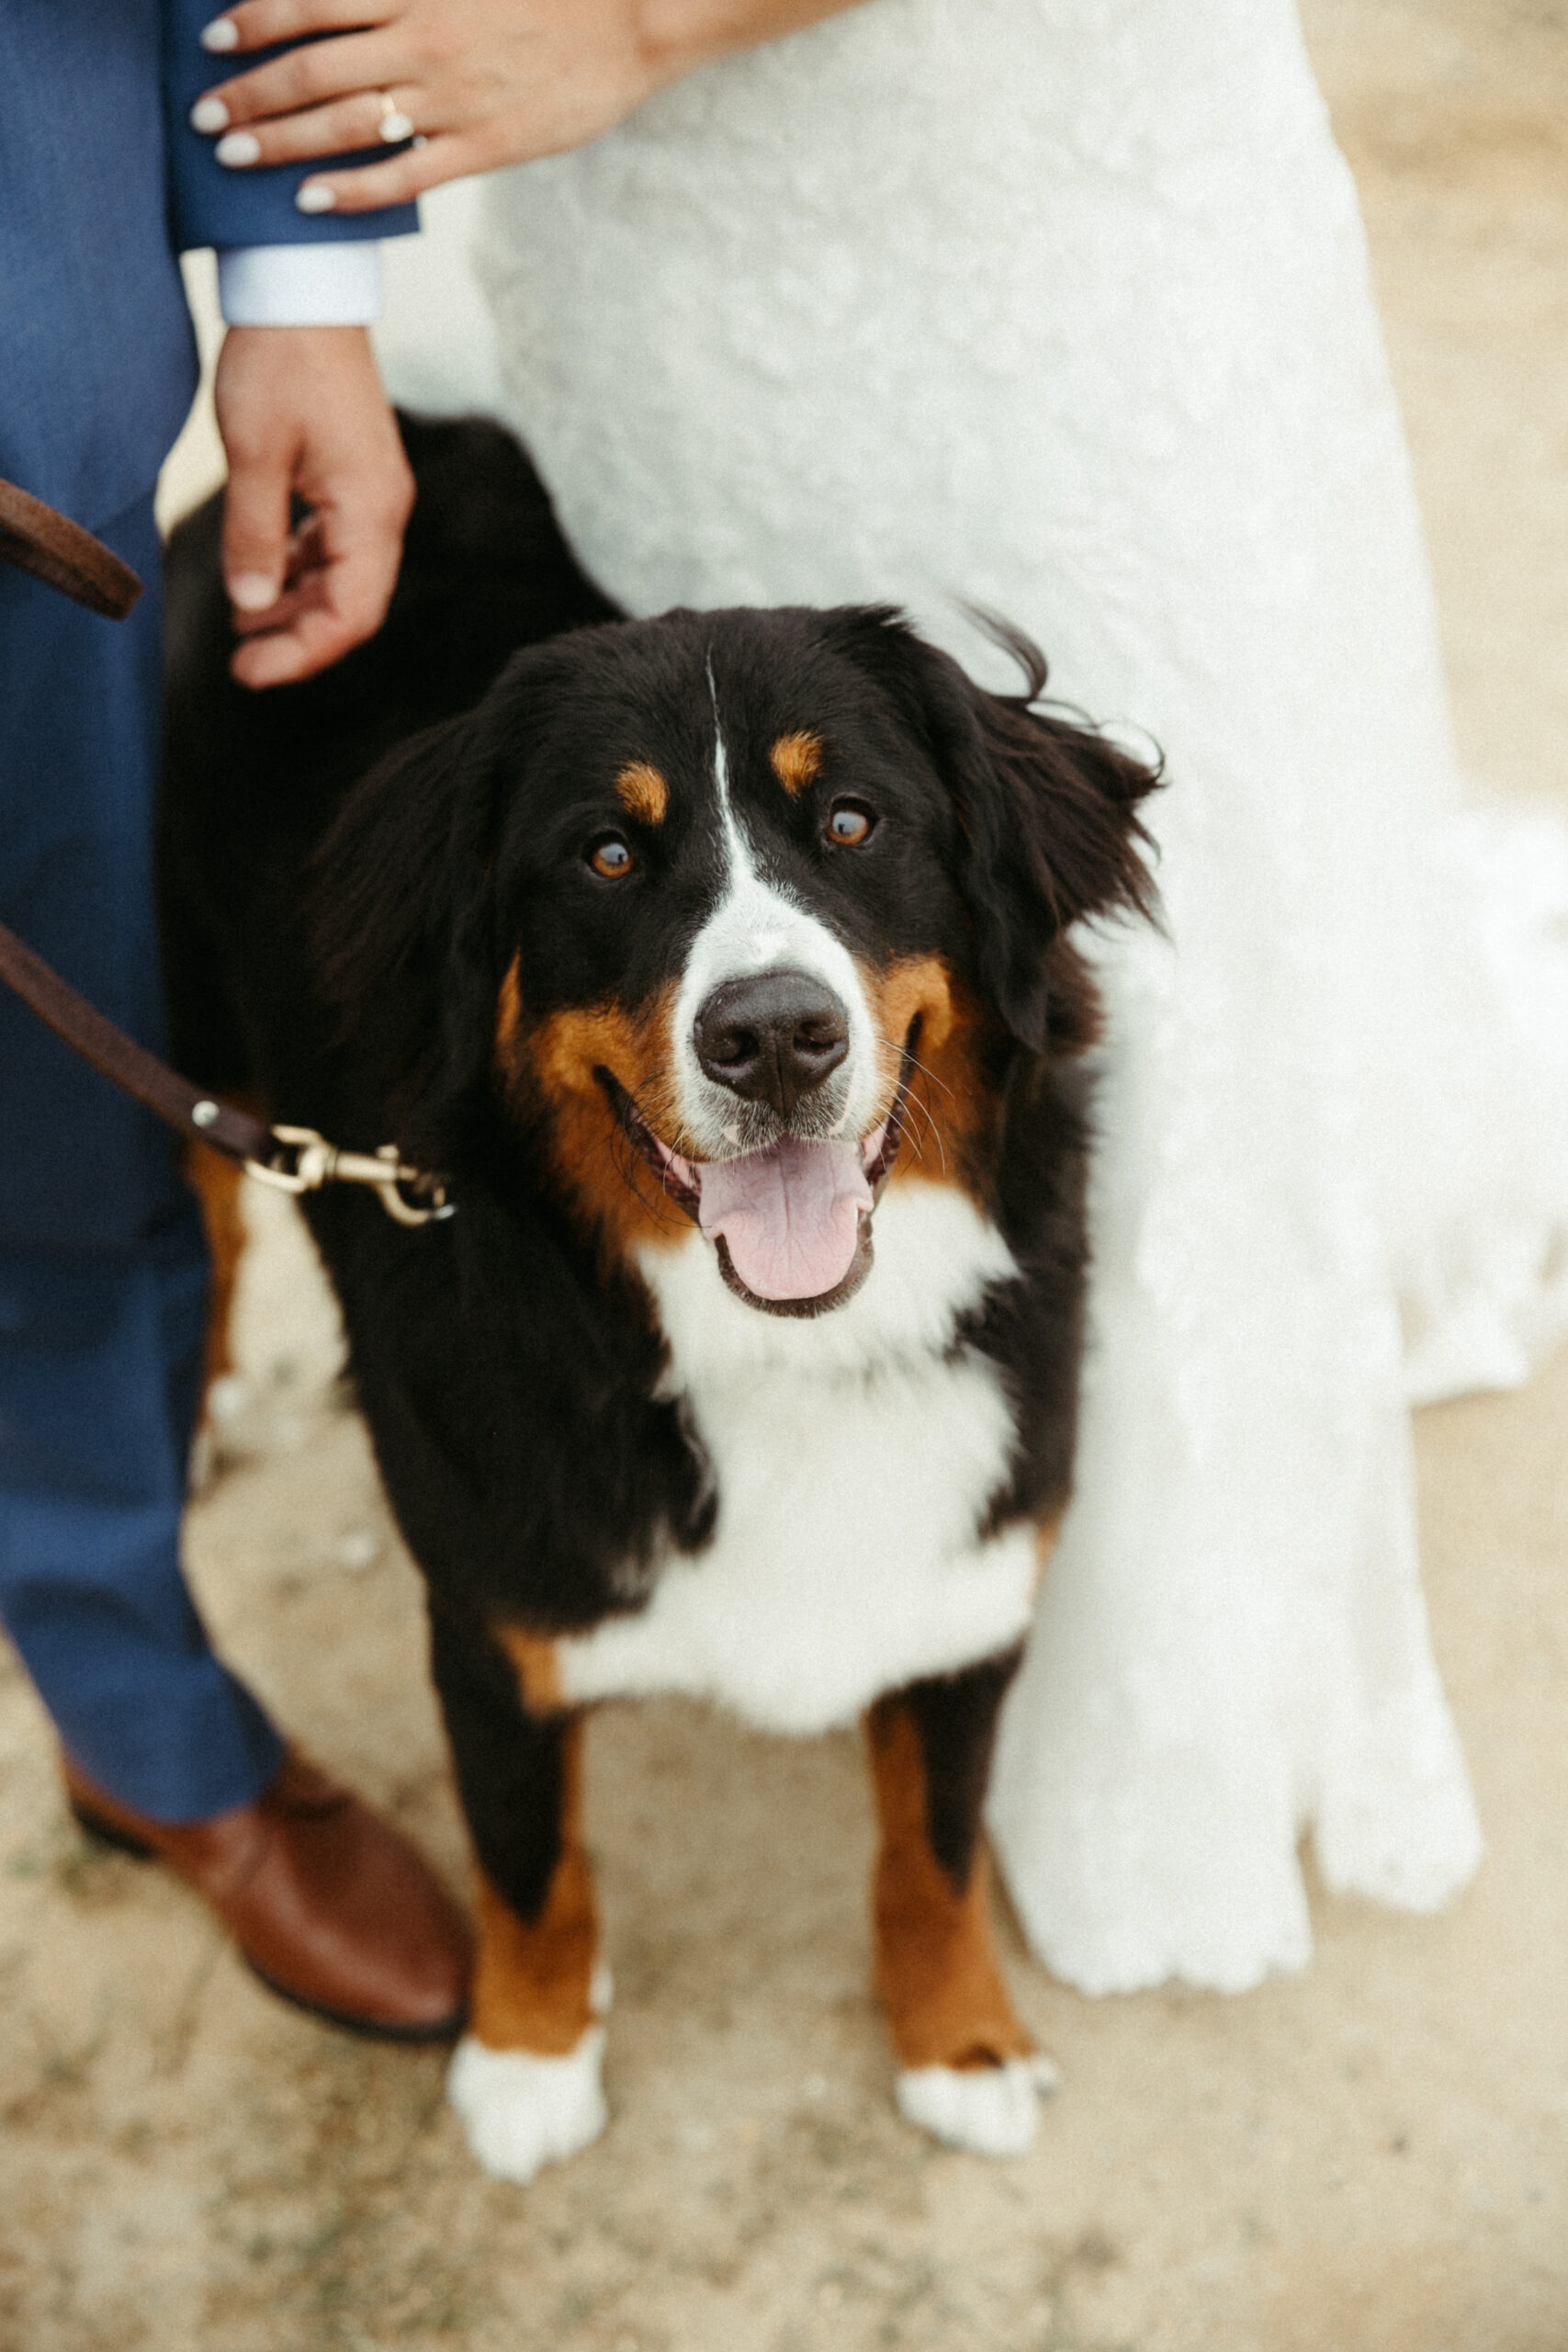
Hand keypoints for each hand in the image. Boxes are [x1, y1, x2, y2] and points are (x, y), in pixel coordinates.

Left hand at [189, 0, 864, 214]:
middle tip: (205, 117)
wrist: (633, 21)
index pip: (311, 1)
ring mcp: (453, 96)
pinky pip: (403, 174)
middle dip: (248, 92)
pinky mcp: (486, 145)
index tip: (213, 40)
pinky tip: (310, 201)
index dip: (253, 20)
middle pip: (311, 66)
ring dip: (280, 140)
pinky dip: (351, 189)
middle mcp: (423, 38)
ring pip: (344, 120)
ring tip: (235, 155)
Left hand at [213, 325, 413, 687]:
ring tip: (244, 626)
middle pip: (353, 605)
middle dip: (299, 640)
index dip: (303, 653)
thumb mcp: (253, 454)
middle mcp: (383, 510)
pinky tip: (263, 576)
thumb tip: (251, 606)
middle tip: (240, 664)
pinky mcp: (356, 478)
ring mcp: (373, 494)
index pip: (351, 614)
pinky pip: (336, 546)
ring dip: (297, 608)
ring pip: (344, 578)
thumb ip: (254, 535)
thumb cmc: (279, 363)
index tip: (249, 672)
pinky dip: (301, 571)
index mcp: (369, 510)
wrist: (303, 289)